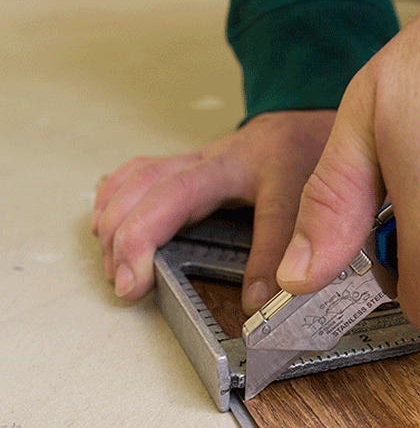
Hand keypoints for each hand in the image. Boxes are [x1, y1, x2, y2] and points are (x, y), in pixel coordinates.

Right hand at [92, 109, 335, 312]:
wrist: (304, 127)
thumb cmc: (300, 156)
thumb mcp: (298, 200)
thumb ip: (277, 249)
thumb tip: (257, 300)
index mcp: (227, 167)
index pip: (175, 198)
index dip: (146, 240)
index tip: (135, 281)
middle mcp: (202, 162)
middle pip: (144, 190)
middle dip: (123, 238)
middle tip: (124, 286)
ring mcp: (190, 163)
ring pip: (135, 181)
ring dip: (115, 221)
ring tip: (112, 264)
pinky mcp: (185, 169)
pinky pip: (137, 177)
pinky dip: (116, 200)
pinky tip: (107, 222)